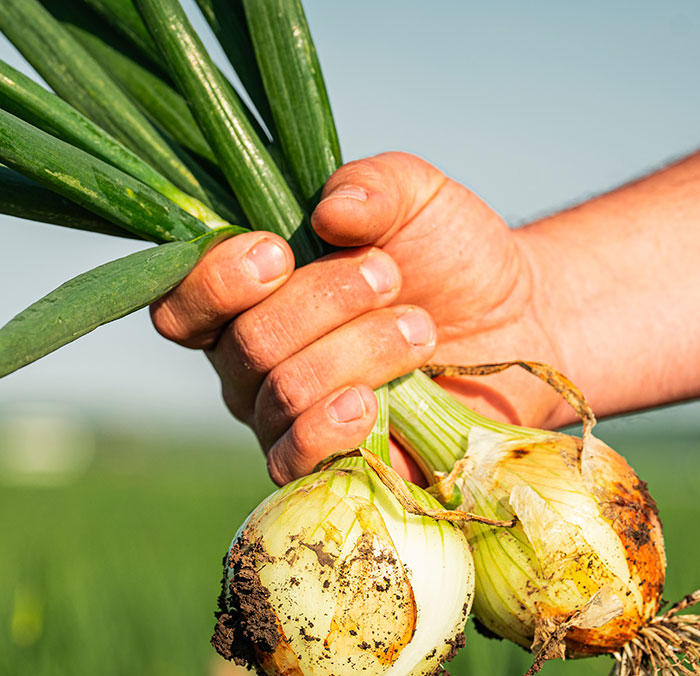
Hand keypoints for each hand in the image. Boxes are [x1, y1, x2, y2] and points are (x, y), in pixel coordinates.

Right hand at [151, 153, 565, 483]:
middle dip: (326, 302)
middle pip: (249, 345)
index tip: (279, 251)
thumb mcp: (415, 197)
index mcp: (250, 298)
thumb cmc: (448, 255)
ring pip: (285, 393)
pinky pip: (294, 460)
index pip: (183, 306)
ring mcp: (286, 420)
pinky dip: (328, 428)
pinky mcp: (329, 465)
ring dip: (357, 351)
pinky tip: (370, 403)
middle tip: (391, 277)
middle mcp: (253, 364)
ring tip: (418, 328)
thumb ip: (372, 185)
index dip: (216, 282)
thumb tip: (329, 211)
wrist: (516, 322)